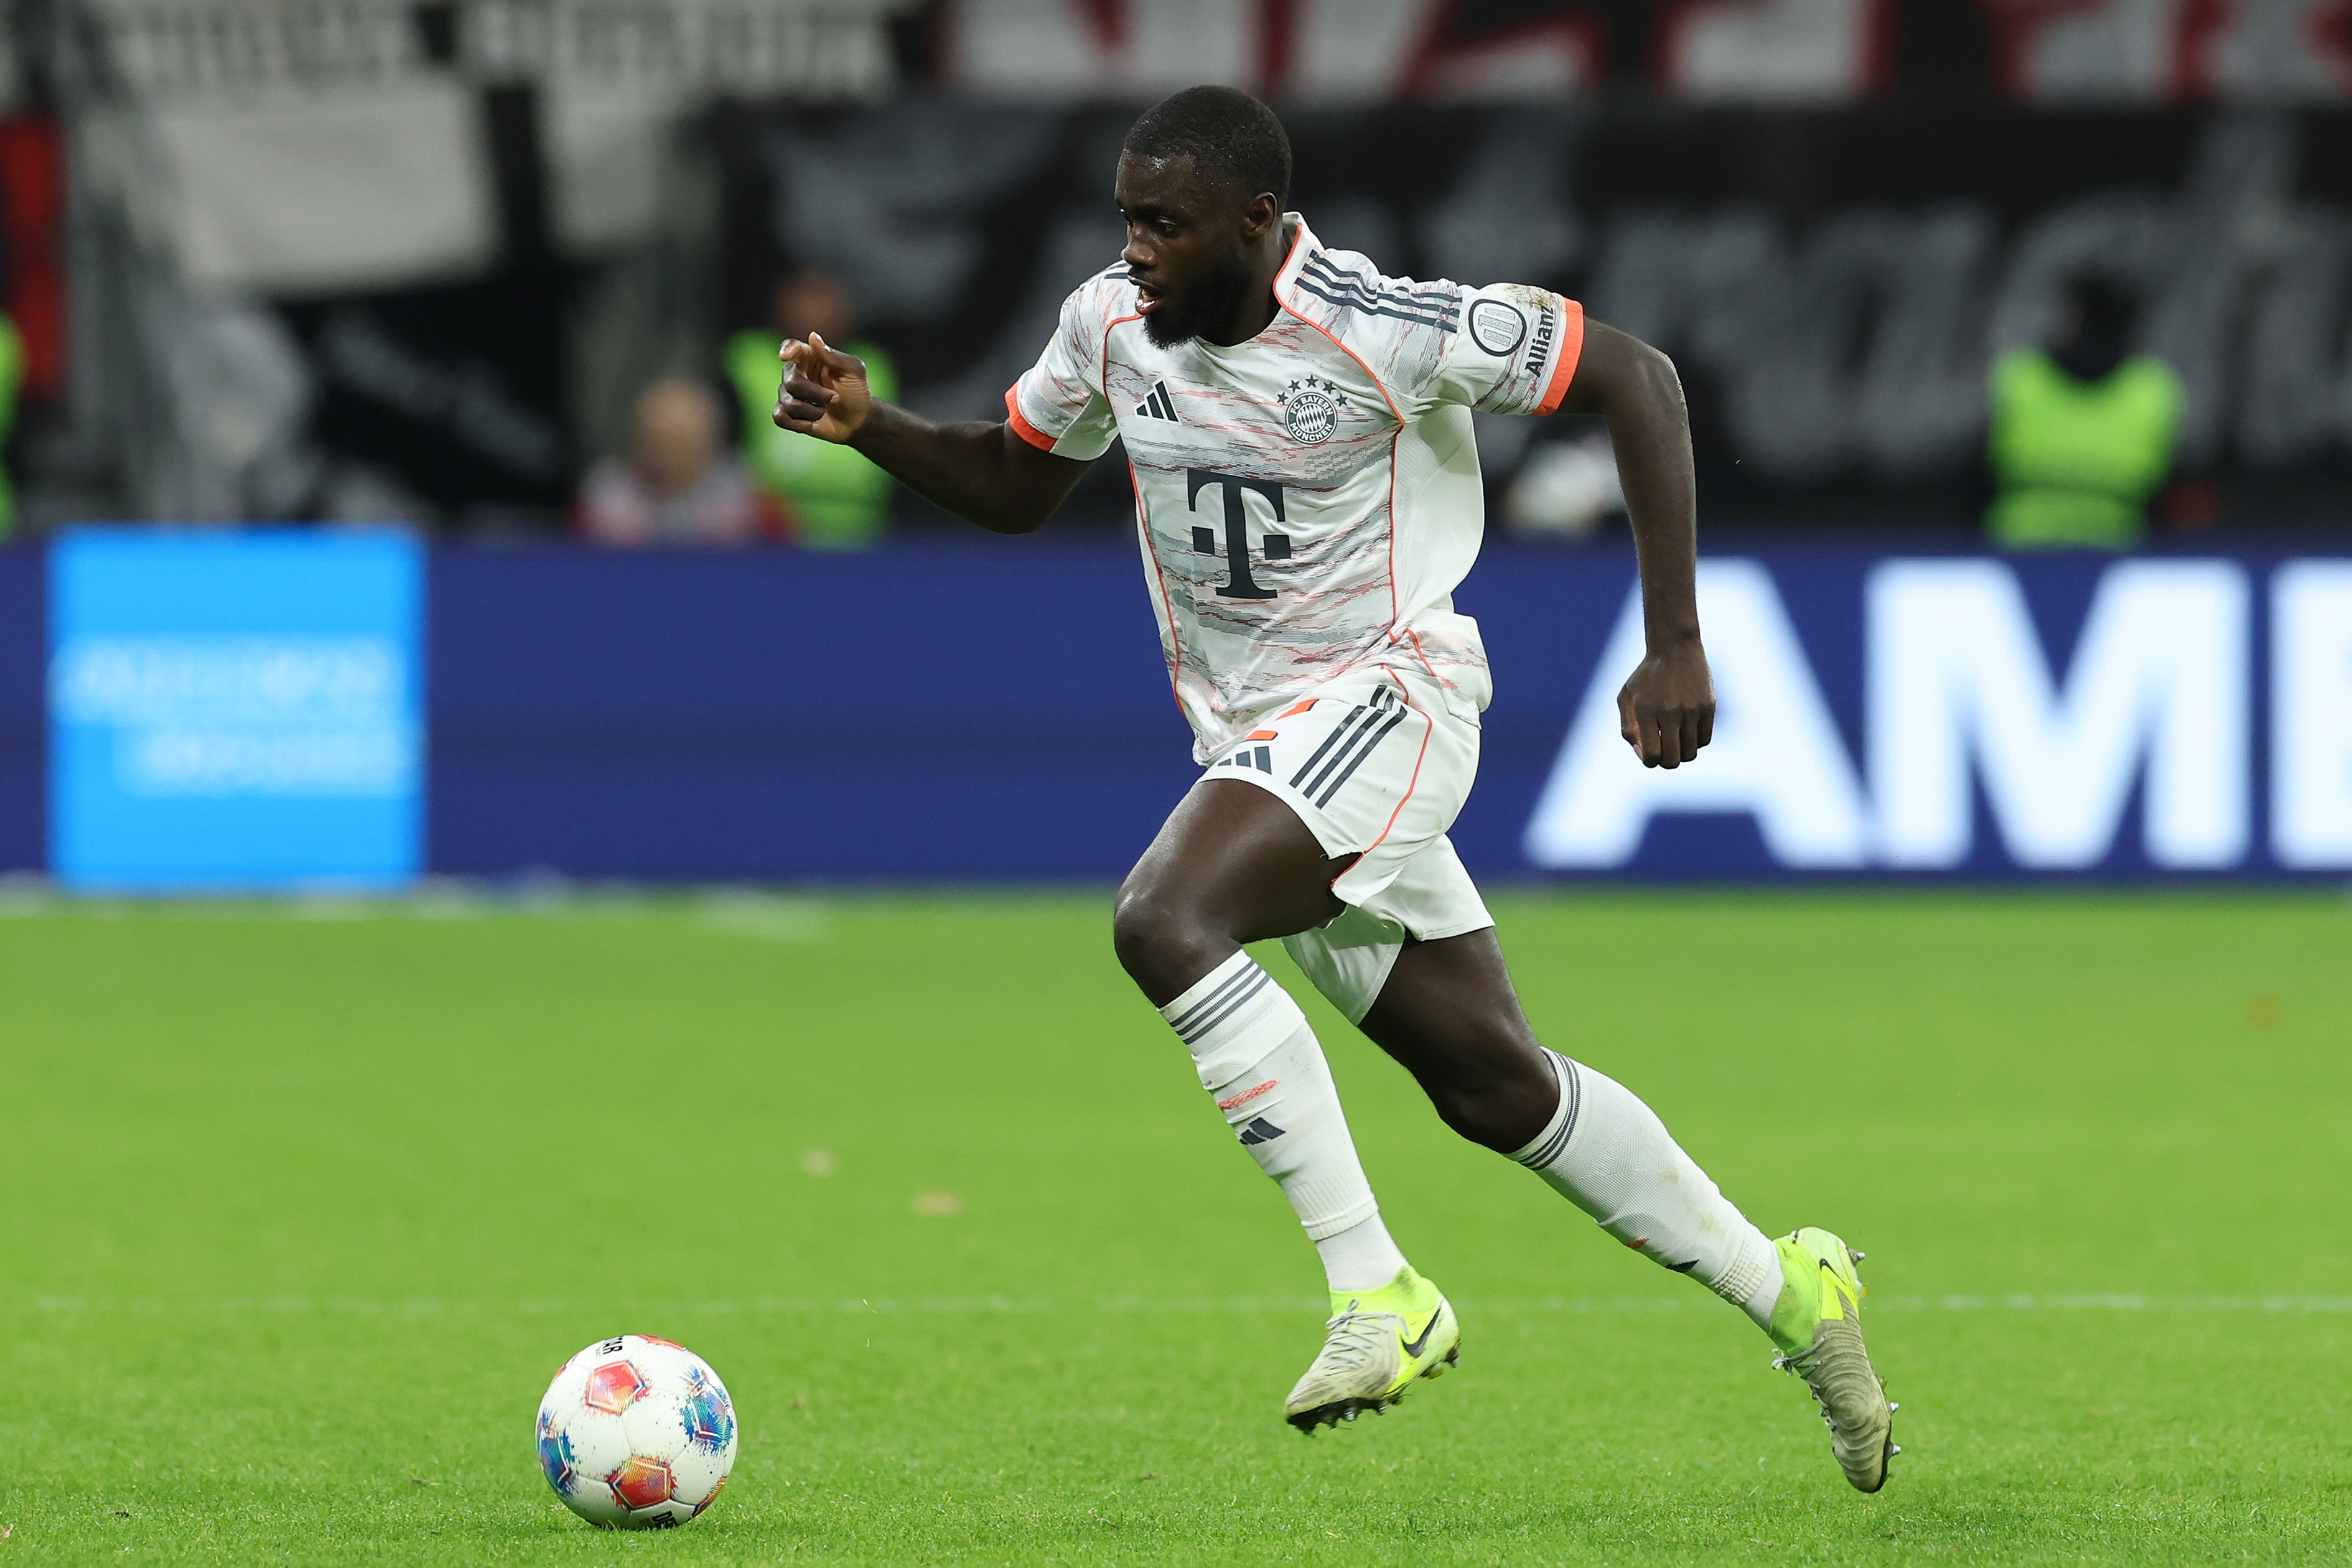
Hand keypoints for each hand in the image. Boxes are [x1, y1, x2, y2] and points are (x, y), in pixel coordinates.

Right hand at [773, 332, 871, 444]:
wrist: (858, 421)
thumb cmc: (856, 391)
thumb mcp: (853, 371)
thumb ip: (833, 355)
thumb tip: (813, 336)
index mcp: (810, 357)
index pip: (792, 347)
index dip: (786, 350)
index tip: (785, 356)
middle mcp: (795, 373)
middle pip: (791, 382)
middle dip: (817, 394)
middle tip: (835, 398)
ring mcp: (788, 394)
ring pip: (788, 403)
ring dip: (813, 411)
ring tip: (825, 411)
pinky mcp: (786, 414)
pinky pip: (780, 417)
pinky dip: (800, 423)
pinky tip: (813, 423)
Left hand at [1616, 638, 1713, 768]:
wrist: (1675, 647)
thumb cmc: (1646, 676)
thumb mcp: (1627, 697)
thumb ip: (1628, 727)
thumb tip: (1642, 753)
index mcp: (1647, 711)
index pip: (1652, 755)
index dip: (1649, 760)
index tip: (1649, 751)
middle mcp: (1670, 712)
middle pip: (1673, 760)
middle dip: (1666, 761)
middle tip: (1663, 750)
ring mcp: (1692, 710)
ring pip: (1690, 753)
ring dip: (1681, 752)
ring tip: (1675, 739)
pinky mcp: (1708, 707)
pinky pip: (1705, 740)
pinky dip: (1696, 742)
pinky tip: (1687, 730)